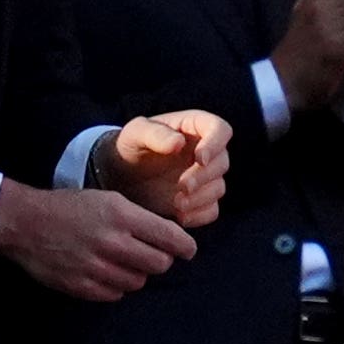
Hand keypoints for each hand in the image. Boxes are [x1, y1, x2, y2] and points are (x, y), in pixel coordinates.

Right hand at [0, 181, 196, 303]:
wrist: (25, 223)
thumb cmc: (69, 208)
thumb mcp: (107, 200)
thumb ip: (138, 219)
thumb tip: (169, 239)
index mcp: (121, 215)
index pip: (169, 238)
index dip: (185, 246)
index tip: (188, 250)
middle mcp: (112, 242)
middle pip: (159, 264)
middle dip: (161, 259)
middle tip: (153, 254)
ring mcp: (97, 267)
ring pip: (139, 281)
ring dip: (137, 273)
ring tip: (123, 261)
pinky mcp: (82, 287)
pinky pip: (116, 294)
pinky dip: (117, 285)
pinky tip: (107, 272)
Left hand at [95, 111, 231, 226]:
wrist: (121, 175)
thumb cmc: (130, 146)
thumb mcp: (135, 134)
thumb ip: (155, 134)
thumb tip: (179, 143)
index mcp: (195, 127)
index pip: (220, 130)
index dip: (215, 144)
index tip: (200, 159)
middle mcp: (206, 152)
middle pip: (221, 162)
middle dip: (203, 177)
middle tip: (182, 187)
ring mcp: (204, 178)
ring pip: (218, 188)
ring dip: (201, 198)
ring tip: (177, 203)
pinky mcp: (199, 201)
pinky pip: (211, 210)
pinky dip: (199, 215)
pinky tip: (180, 216)